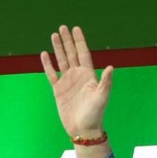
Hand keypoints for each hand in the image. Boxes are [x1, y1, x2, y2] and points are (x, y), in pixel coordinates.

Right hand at [41, 25, 112, 157]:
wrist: (83, 130)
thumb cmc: (95, 114)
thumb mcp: (102, 97)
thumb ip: (105, 82)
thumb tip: (111, 67)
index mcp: (89, 76)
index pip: (84, 54)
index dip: (80, 41)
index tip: (76, 29)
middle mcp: (78, 77)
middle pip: (72, 54)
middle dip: (67, 41)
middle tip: (62, 27)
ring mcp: (68, 82)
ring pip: (62, 61)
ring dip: (58, 48)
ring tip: (54, 35)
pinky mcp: (58, 90)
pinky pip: (51, 74)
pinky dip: (48, 64)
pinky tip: (45, 54)